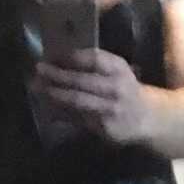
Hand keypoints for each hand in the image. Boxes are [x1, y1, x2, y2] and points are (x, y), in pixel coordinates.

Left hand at [32, 49, 149, 144]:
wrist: (146, 117)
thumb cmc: (123, 87)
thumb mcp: (116, 69)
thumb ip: (93, 63)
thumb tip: (57, 55)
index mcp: (118, 69)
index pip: (94, 58)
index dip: (71, 56)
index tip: (52, 54)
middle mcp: (116, 88)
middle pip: (82, 80)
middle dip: (57, 75)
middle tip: (38, 69)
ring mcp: (110, 109)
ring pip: (77, 101)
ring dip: (53, 94)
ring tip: (36, 87)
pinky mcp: (104, 128)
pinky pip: (77, 118)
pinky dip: (60, 111)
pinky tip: (46, 106)